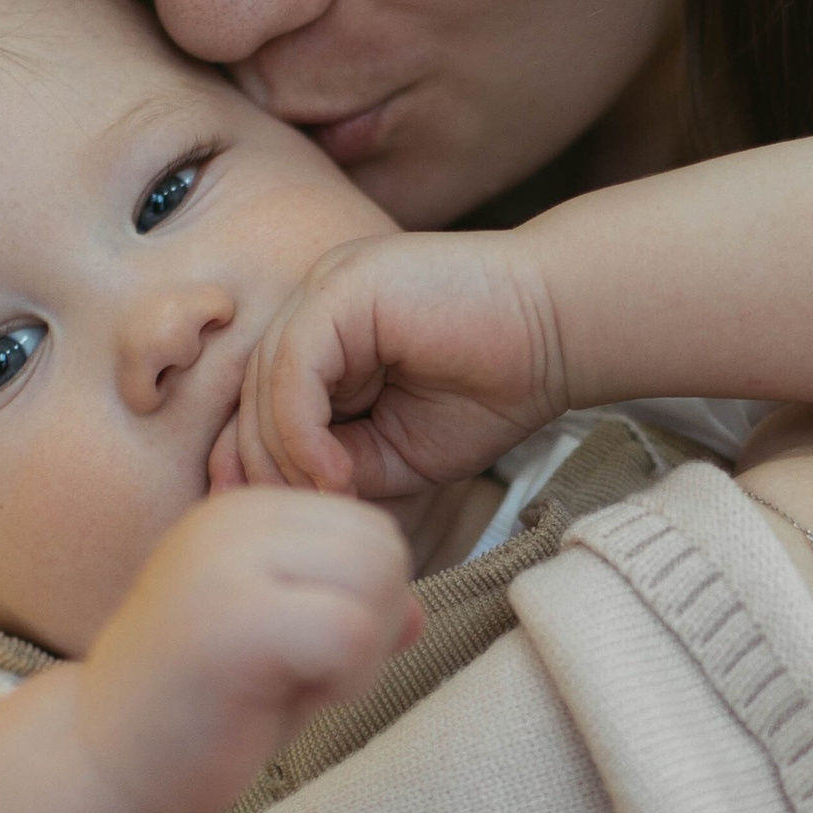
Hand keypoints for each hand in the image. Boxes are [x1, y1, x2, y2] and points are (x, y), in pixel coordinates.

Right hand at [72, 488, 420, 812]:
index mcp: (243, 514)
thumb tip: (415, 613)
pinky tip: (284, 699)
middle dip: (372, 621)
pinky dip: (345, 678)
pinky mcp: (234, 616)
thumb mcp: (286, 652)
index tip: (302, 653)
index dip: (366, 604)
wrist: (101, 763)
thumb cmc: (195, 713)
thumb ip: (349, 618)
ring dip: (360, 652)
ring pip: (375, 579)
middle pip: (382, 546)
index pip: (370, 531)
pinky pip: (353, 630)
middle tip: (305, 675)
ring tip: (291, 684)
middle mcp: (234, 520)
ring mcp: (229, 562)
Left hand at [224, 235, 568, 507]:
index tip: (279, 524)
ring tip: (328, 499)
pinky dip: (302, 430)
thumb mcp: (393, 452)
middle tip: (299, 520)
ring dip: (285, 457)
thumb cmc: (492, 391)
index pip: (257, 406)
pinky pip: (292, 367)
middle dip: (263, 468)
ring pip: (264, 383)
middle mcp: (312, 308)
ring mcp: (324, 289)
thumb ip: (331, 465)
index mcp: (323, 340)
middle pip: (250, 396)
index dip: (254, 466)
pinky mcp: (342, 288)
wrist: (562, 332)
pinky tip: (335, 472)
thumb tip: (272, 499)